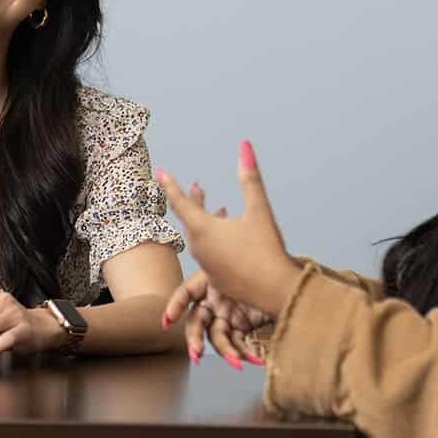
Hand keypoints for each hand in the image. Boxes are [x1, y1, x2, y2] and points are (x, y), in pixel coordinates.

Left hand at [157, 140, 301, 317]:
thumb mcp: (259, 210)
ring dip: (206, 221)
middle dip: (193, 202)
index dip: (170, 185)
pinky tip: (229, 241)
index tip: (160, 173)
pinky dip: (216, 241)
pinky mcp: (217, 281)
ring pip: (201, 238)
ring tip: (218, 211)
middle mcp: (199, 249)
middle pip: (190, 219)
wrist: (277, 292)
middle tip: (197, 188)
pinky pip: (211, 255)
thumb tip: (244, 145)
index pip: (180, 202)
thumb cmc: (267, 249)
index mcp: (203, 230)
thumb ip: (250, 178)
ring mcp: (207, 267)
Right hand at [163, 269, 271, 369]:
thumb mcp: (241, 266)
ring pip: (219, 337)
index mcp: (208, 281)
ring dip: (227, 352)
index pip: (186, 292)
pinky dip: (246, 353)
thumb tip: (198, 292)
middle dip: (195, 338)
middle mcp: (214, 300)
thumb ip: (222, 271)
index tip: (168, 320)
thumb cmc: (265, 265)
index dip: (175, 305)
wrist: (290, 280)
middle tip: (197, 353)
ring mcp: (226, 315)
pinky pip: (238, 343)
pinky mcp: (241, 327)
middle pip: (198, 322)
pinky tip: (255, 359)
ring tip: (237, 362)